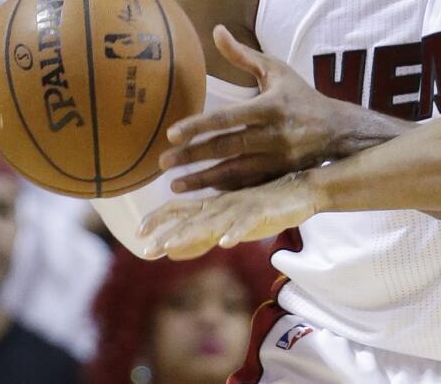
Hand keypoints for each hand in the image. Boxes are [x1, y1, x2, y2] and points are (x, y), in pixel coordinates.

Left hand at [139, 170, 319, 259]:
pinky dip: (236, 231)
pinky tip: (226, 242)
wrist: (302, 188)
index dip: (158, 218)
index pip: (180, 208)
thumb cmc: (265, 205)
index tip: (138, 232)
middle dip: (168, 235)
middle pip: (191, 219)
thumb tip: (173, 252)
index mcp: (215, 203)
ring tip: (172, 246)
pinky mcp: (263, 212)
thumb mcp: (230, 222)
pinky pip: (247, 223)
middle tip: (147, 249)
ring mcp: (242, 207)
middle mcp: (224, 203)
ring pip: (213, 221)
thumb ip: (204, 234)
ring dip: (191, 234)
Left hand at [158, 25, 351, 192]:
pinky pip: (248, 186)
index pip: (229, 118)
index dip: (200, 126)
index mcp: (271, 107)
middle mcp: (275, 135)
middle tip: (163, 162)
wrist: (338, 130)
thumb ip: (243, 55)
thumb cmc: (301, 96)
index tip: (172, 133)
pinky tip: (202, 193)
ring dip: (203, 179)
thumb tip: (216, 30)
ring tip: (174, 184)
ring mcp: (279, 160)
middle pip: (228, 148)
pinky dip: (224, 190)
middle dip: (193, 156)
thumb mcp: (276, 71)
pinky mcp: (281, 176)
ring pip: (235, 172)